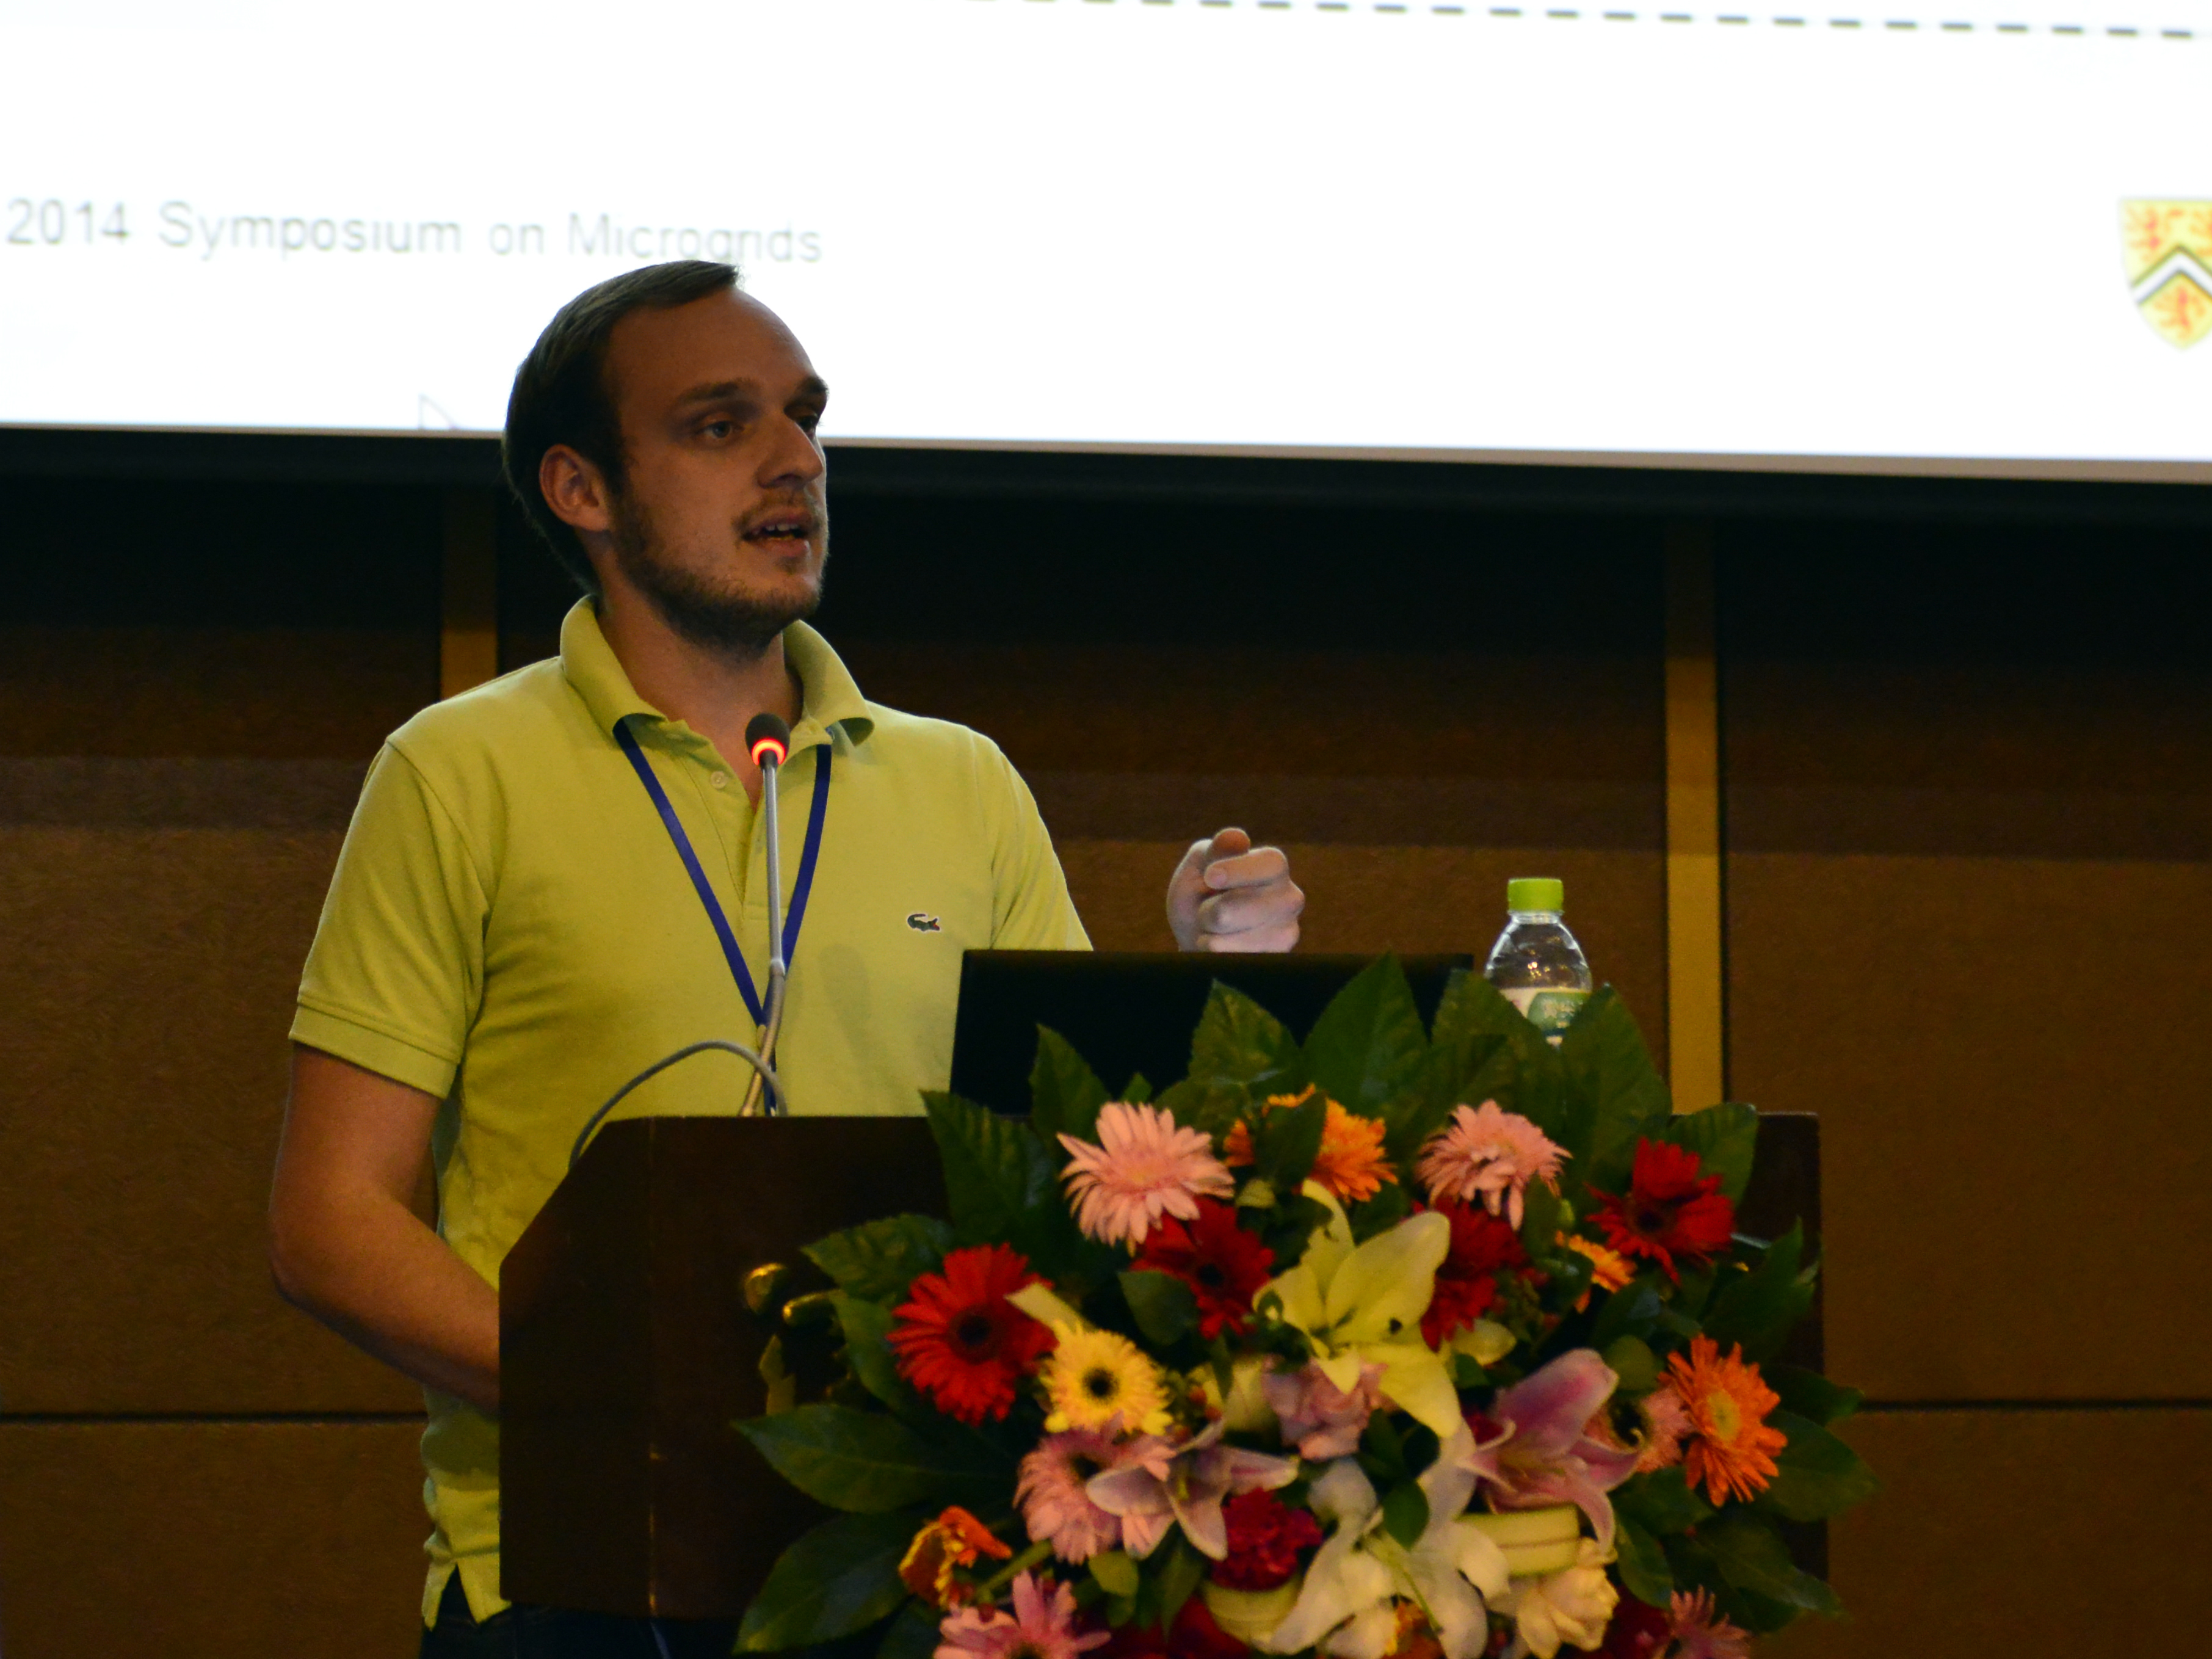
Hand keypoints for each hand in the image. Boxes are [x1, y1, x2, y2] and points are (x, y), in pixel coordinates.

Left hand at [1166, 827, 1304, 952]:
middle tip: (1204, 910)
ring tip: (1211, 929)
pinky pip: (1241, 958)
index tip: (1210, 877)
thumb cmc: (1198, 896)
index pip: (1271, 864)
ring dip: (1212, 934)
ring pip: (1242, 935)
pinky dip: (1219, 954)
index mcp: (1273, 866)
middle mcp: (1289, 897)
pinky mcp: (1278, 957)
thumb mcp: (1198, 868)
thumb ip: (1214, 851)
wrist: (1197, 939)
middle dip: (1212, 910)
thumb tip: (1236, 837)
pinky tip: (1219, 947)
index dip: (1239, 870)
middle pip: (1250, 904)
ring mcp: (1288, 930)